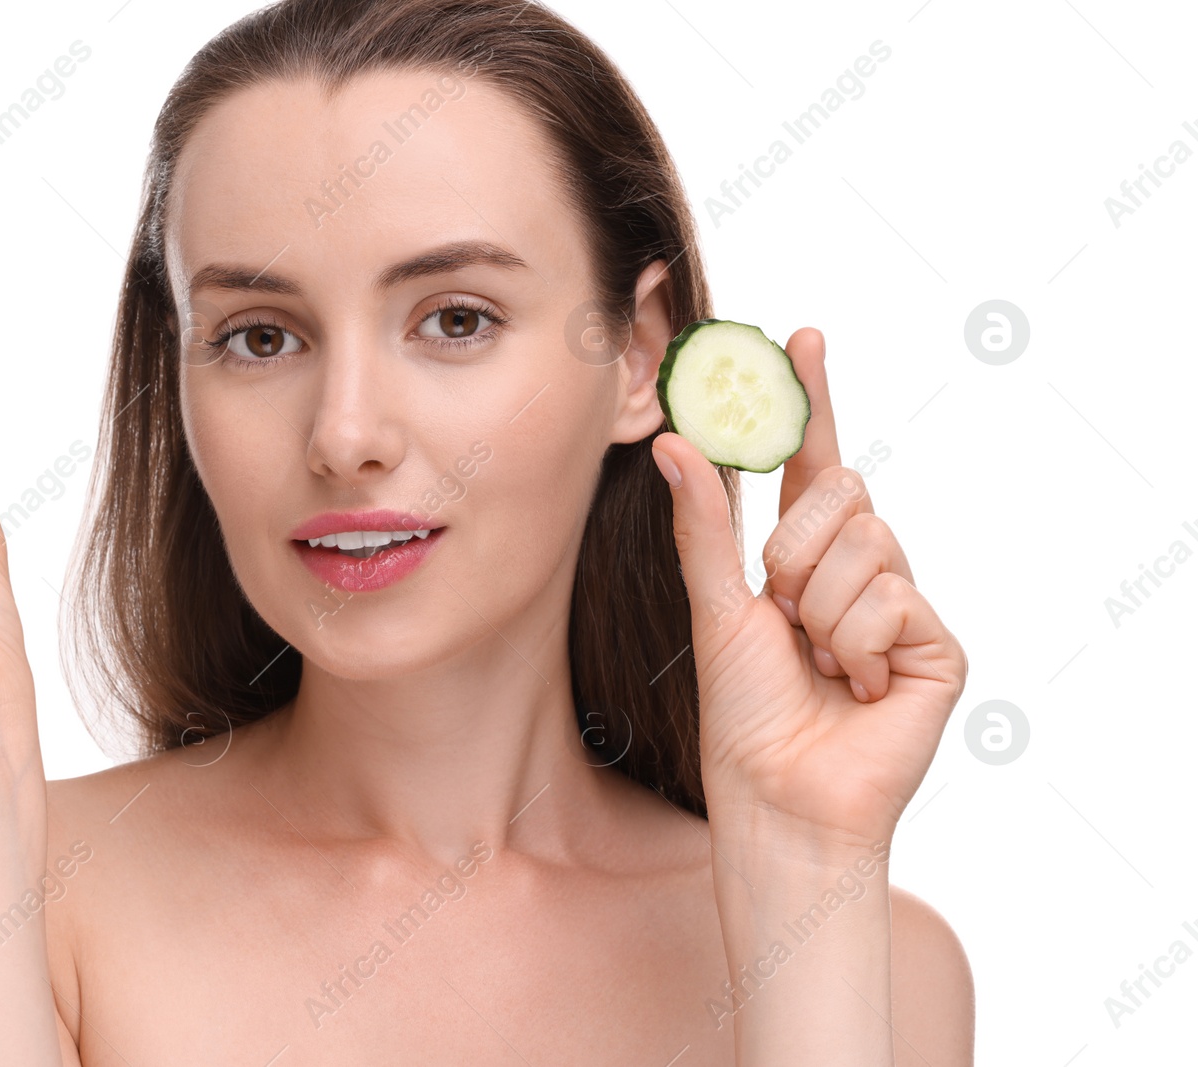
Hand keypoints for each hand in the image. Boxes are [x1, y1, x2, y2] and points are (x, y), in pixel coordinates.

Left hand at [651, 327, 966, 846]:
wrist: (779, 796)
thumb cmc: (743, 713)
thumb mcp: (714, 605)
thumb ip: (703, 523)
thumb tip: (674, 441)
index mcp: (802, 558)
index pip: (811, 463)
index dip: (811, 402)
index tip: (804, 337)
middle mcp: (857, 570)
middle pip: (843, 492)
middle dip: (795, 551)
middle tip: (782, 613)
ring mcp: (902, 605)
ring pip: (869, 543)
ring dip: (821, 609)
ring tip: (819, 663)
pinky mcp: (937, 646)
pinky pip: (895, 599)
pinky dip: (858, 644)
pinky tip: (857, 688)